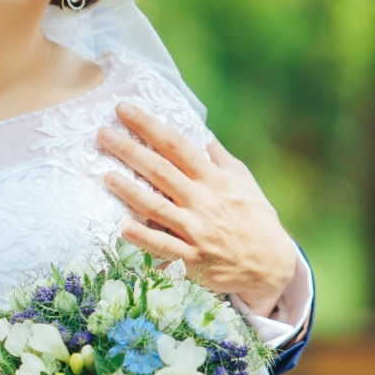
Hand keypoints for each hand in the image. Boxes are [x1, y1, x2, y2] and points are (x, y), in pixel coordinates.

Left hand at [98, 102, 297, 315]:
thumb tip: (199, 130)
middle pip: (160, 171)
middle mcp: (203, 201)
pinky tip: (122, 226)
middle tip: (102, 133)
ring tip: (106, 175)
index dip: (149, 125)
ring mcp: (196, 230)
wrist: (271, 265)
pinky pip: (163, 246)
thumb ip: (218, 157)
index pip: (176, 145)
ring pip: (157, 207)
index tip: (124, 109)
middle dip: (130, 150)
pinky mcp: (192, 259)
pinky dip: (143, 237)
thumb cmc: (255, 217)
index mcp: (214, 178)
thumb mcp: (243, 180)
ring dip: (130, 191)